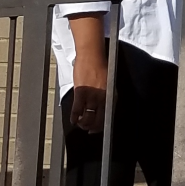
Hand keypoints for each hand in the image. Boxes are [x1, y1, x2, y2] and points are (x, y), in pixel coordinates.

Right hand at [68, 12, 108, 132]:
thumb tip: (99, 108)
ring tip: (79, 124)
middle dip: (91, 127)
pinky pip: (77, 110)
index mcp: (111, 95)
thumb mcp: (107, 83)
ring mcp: (92, 95)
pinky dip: (74, 116)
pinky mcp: (81, 92)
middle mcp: (103, 97)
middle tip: (86, 128)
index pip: (107, 116)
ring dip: (82, 123)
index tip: (96, 129)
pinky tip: (73, 119)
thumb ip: (105, 95)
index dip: (101, 126)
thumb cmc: (99, 67)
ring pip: (87, 117)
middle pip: (98, 119)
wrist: (92, 55)